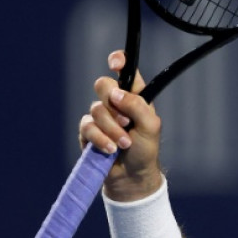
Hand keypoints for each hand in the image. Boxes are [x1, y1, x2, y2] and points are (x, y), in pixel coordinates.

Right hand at [78, 50, 163, 200]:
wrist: (132, 175)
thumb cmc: (145, 149)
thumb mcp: (150, 126)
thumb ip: (137, 106)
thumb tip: (116, 93)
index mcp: (134, 95)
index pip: (125, 71)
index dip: (118, 61)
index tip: (114, 63)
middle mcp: (116, 102)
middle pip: (102, 85)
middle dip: (112, 104)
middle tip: (126, 121)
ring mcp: (100, 116)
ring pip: (96, 109)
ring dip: (111, 128)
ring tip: (124, 143)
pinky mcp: (88, 132)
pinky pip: (87, 127)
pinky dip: (100, 139)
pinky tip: (111, 149)